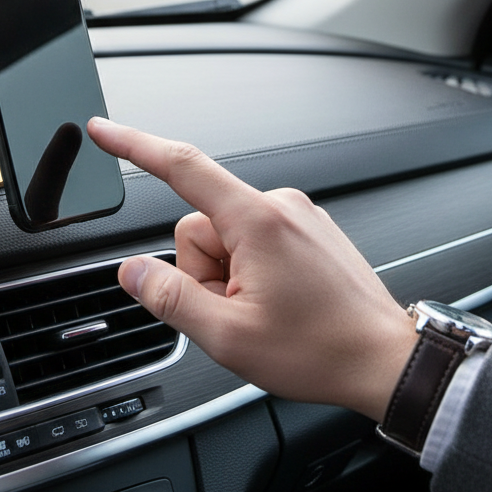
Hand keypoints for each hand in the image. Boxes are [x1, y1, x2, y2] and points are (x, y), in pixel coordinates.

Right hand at [87, 117, 417, 421]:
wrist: (387, 360)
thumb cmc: (322, 350)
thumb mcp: (229, 337)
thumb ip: (170, 298)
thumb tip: (132, 271)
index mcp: (256, 220)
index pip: (180, 167)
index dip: (134, 145)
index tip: (103, 131)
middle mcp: (278, 205)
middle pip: (199, 225)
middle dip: (202, 270)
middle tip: (235, 311)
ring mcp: (297, 215)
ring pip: (226, 236)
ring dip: (228, 275)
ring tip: (262, 310)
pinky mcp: (307, 229)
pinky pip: (254, 240)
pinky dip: (250, 270)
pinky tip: (278, 302)